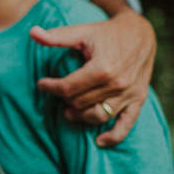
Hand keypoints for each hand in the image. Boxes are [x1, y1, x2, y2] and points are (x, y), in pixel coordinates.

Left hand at [30, 5, 155, 146]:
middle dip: (64, 100)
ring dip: (80, 117)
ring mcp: (129, 94)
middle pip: (81, 103)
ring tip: (68, 111)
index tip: (42, 84)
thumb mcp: (82, 32)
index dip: (50, 88)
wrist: (141, 33)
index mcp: (102, 68)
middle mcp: (117, 84)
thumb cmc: (107, 33)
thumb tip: (32, 33)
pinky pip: (126, 125)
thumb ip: (57, 36)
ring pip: (98, 116)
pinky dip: (113, 136)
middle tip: (56, 93)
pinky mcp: (139, 100)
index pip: (68, 88)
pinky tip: (99, 141)